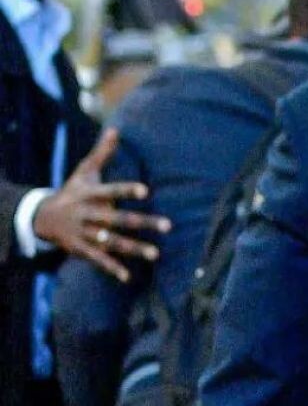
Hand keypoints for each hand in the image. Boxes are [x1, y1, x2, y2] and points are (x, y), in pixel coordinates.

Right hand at [32, 128, 171, 282]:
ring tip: (156, 254)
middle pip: (117, 219)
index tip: (146, 191)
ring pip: (110, 242)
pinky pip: (97, 260)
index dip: (126, 191)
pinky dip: (111, 268)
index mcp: (90, 194)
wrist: (42, 216)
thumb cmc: (73, 190)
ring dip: (133, 248)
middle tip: (168, 226)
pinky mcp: (80, 249)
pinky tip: (128, 277)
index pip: (110, 191)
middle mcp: (88, 214)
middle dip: (142, 223)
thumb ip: (102, 153)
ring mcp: (84, 233)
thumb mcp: (84, 171)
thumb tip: (115, 129)